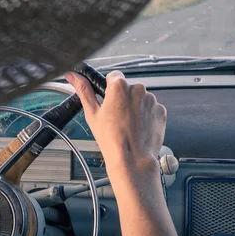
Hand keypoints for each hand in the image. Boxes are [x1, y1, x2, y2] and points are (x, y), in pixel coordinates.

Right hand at [65, 70, 182, 235]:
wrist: (132, 159)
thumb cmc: (112, 140)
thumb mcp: (92, 114)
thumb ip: (83, 90)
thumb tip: (73, 76)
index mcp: (119, 86)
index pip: (114, 76)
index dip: (110, 88)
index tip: (109, 100)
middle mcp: (138, 89)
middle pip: (128, 88)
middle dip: (123, 99)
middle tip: (116, 117)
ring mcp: (151, 100)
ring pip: (140, 98)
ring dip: (135, 107)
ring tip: (128, 125)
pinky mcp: (160, 111)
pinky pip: (151, 108)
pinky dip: (146, 115)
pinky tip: (138, 128)